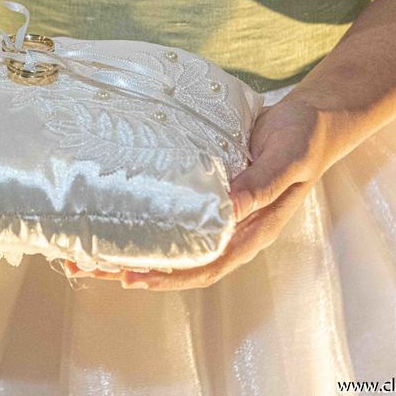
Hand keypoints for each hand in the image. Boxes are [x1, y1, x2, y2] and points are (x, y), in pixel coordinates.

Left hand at [61, 94, 332, 290]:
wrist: (307, 116)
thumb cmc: (302, 140)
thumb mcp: (288, 159)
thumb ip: (262, 184)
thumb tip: (229, 207)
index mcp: (253, 230)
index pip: (208, 266)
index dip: (171, 277)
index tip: (135, 278)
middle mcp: (231, 227)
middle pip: (180, 260)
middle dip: (136, 268)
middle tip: (89, 268)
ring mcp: (218, 210)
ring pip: (172, 237)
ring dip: (133, 245)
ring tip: (88, 249)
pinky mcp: (207, 188)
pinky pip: (174, 208)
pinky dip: (146, 213)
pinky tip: (117, 209)